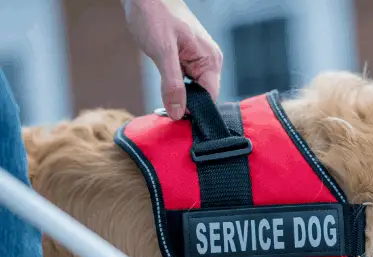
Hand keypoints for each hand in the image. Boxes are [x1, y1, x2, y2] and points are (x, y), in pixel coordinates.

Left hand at [122, 0, 222, 118]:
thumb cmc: (155, 13)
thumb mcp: (162, 51)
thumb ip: (172, 84)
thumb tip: (177, 114)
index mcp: (210, 60)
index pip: (210, 98)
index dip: (194, 111)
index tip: (176, 119)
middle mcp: (209, 62)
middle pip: (202, 97)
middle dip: (185, 106)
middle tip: (165, 113)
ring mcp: (198, 61)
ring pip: (191, 91)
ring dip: (177, 97)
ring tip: (164, 100)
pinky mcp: (187, 60)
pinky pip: (184, 83)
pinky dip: (174, 89)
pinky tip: (165, 91)